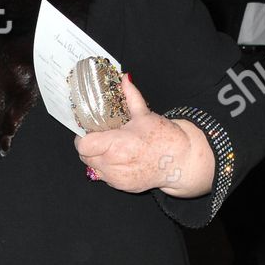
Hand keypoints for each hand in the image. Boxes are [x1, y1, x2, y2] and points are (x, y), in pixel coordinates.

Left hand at [74, 75, 214, 196]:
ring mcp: (117, 178)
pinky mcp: (121, 186)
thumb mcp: (145, 115)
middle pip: (85, 157)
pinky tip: (119, 159)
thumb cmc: (165, 139)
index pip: (84, 145)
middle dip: (90, 147)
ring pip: (92, 168)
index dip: (83, 137)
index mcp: (117, 146)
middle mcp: (114, 165)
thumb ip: (130, 96)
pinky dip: (107, 168)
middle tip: (101, 138)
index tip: (90, 131)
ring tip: (111, 148)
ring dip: (97, 158)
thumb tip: (124, 78)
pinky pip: (104, 176)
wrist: (181, 162)